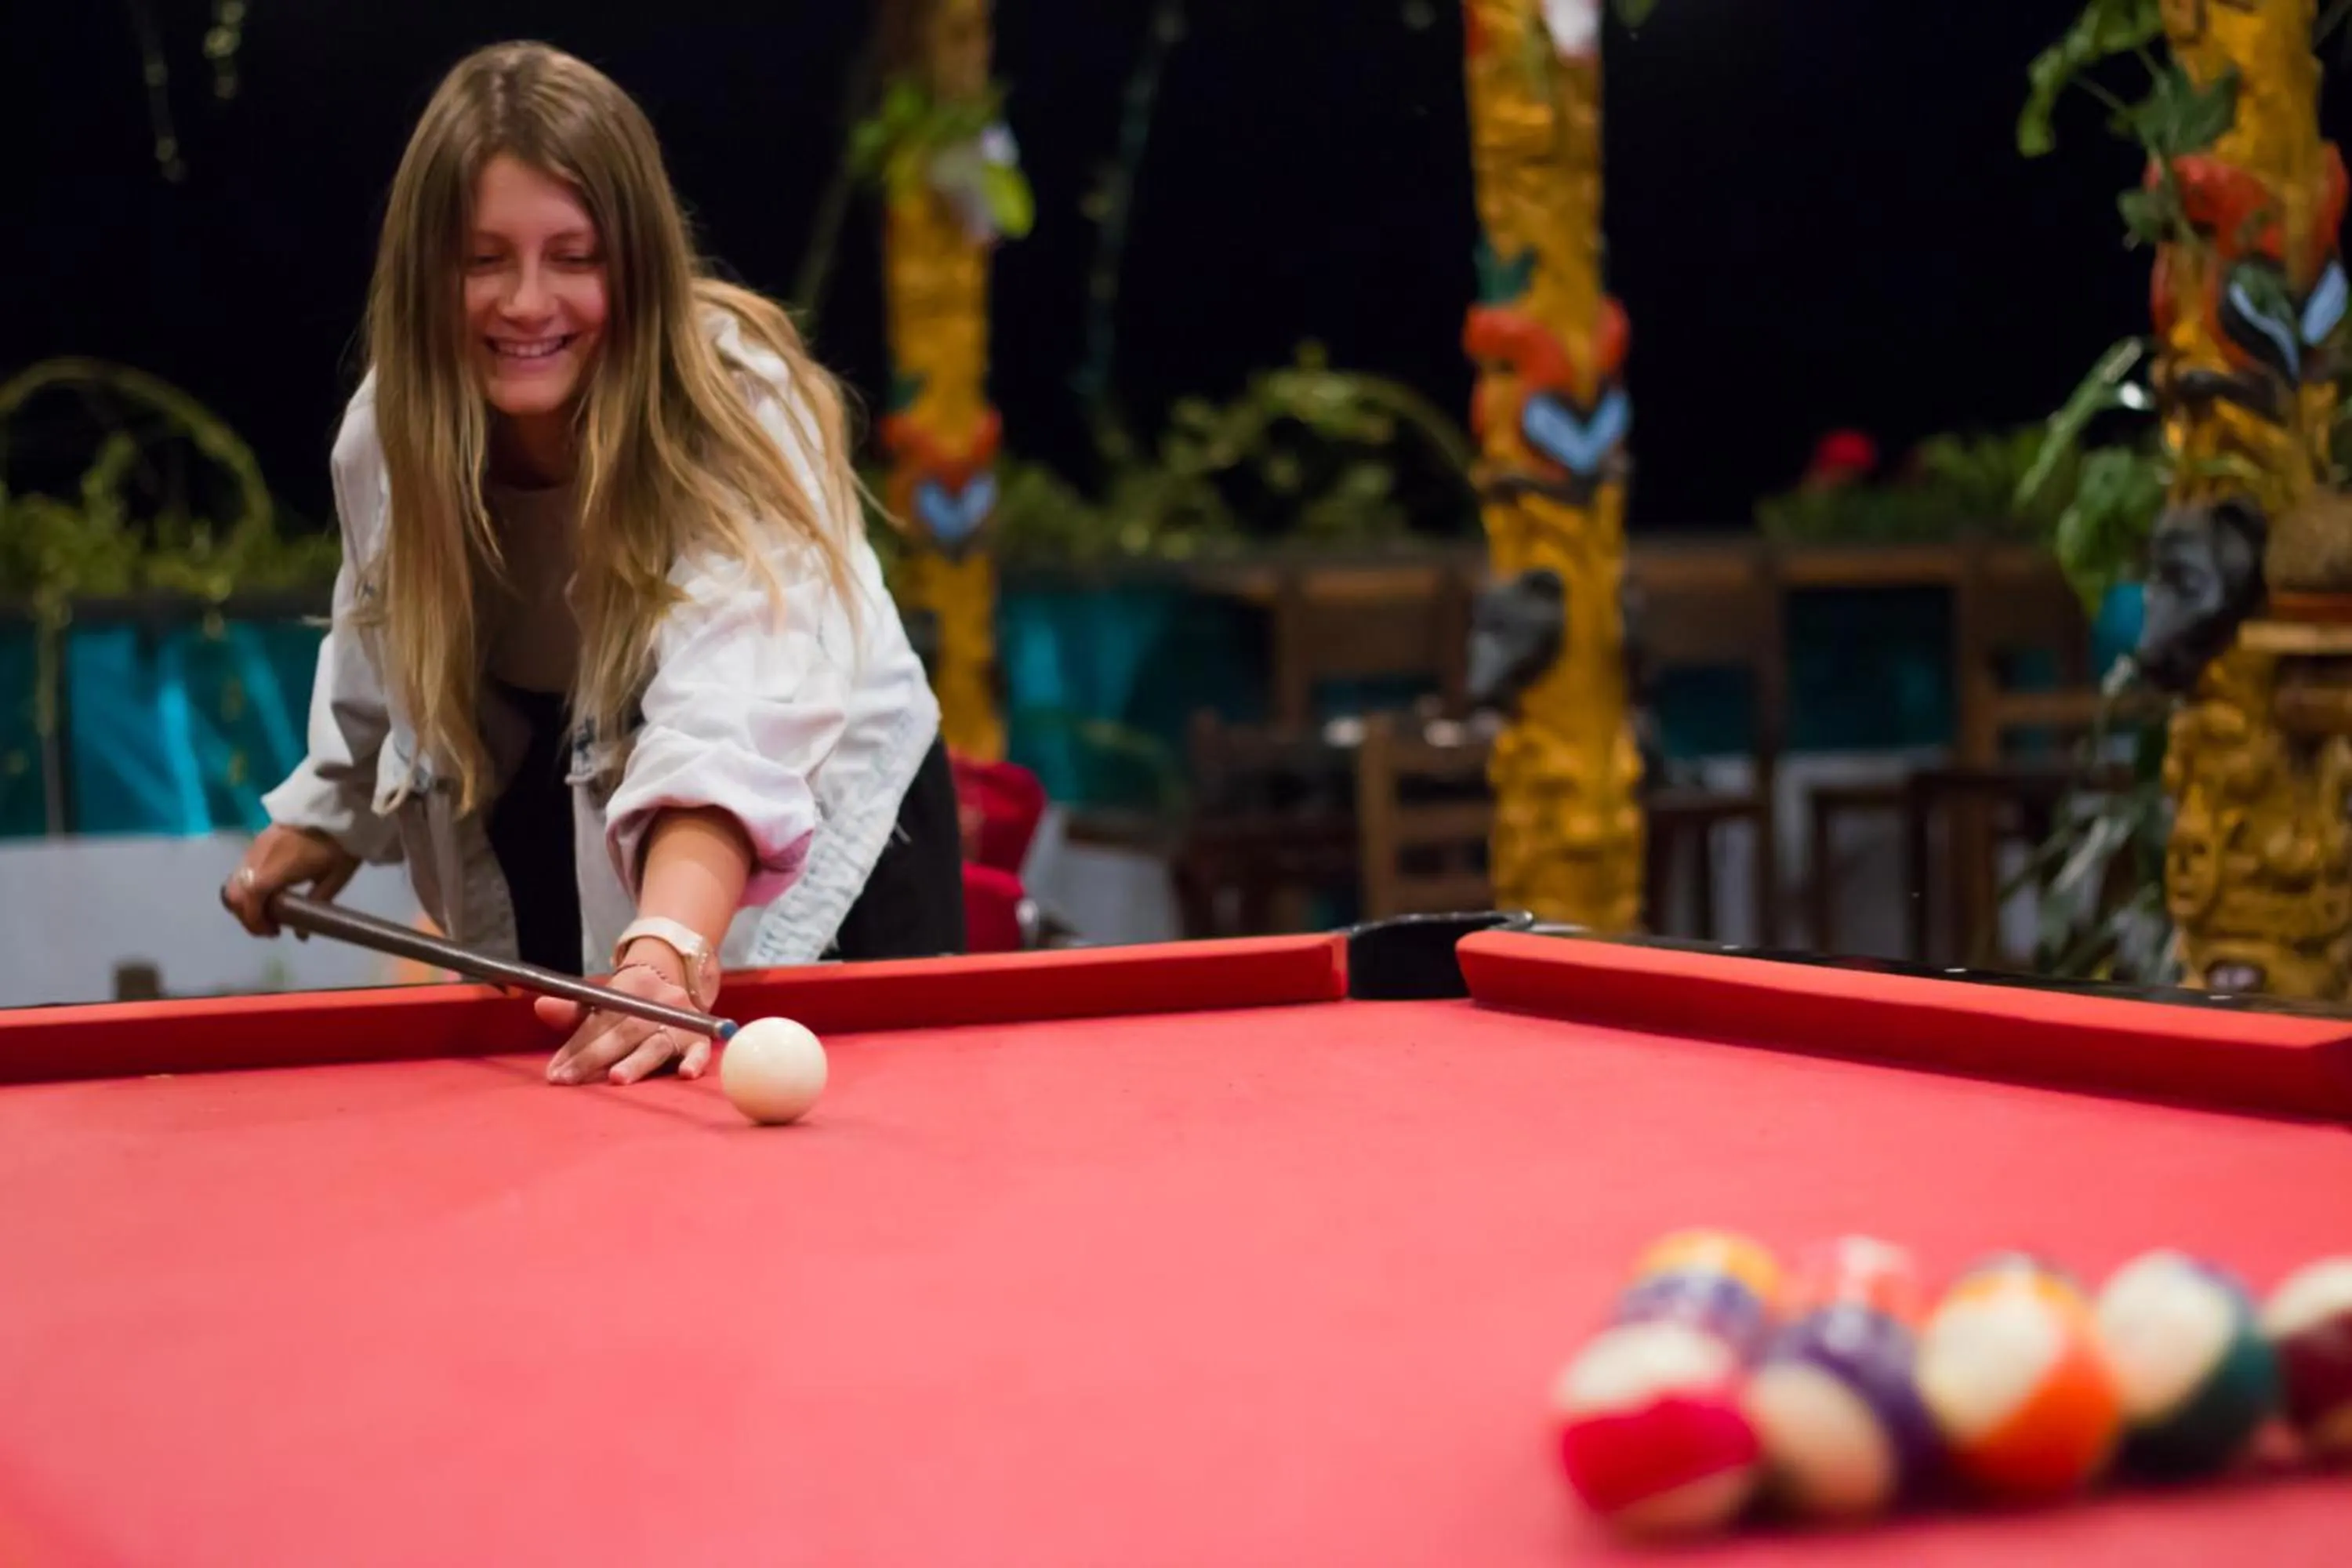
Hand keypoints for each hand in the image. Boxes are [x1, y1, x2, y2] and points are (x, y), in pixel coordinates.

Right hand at [224, 825, 361, 936]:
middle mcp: (257, 858)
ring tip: (270, 911)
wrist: (337, 804)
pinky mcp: (258, 840)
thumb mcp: (335, 878)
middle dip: (246, 915)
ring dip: (246, 901)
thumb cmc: (339, 844)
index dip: (254, 921)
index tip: (273, 932)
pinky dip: (248, 886)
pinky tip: (270, 892)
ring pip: (235, 881)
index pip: (248, 900)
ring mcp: (254, 848)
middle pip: (233, 893)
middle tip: (270, 926)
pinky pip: (243, 869)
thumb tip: (302, 935)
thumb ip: (315, 905)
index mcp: (275, 869)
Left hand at [534, 953, 711, 1086]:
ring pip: (655, 1044)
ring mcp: (682, 1021)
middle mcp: (659, 1001)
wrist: (677, 983)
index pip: (600, 1019)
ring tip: (616, 1077)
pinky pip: (700, 1051)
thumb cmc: (632, 1005)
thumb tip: (541, 1007)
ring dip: (636, 1062)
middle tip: (569, 1078)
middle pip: (624, 1032)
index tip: (555, 1070)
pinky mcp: (700, 1040)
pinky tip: (685, 1073)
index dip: (576, 1045)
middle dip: (593, 1057)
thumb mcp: (605, 1001)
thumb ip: (573, 1010)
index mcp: (633, 986)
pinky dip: (695, 1062)